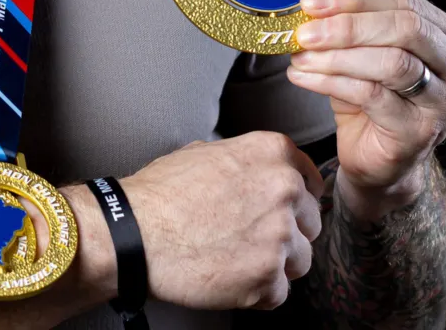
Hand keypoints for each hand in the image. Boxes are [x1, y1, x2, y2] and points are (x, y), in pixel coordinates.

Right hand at [120, 132, 323, 310]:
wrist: (135, 232)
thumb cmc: (161, 193)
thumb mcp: (204, 152)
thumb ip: (244, 161)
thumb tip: (257, 171)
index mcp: (271, 153)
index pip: (310, 180)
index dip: (294, 199)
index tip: (281, 210)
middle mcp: (284, 190)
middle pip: (309, 223)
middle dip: (286, 233)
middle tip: (248, 238)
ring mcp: (279, 236)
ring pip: (300, 259)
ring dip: (274, 264)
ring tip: (236, 260)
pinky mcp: (267, 277)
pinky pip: (278, 293)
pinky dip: (256, 292)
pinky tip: (227, 277)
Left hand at [288, 0, 445, 216]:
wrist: (379, 160)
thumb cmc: (374, 98)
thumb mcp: (368, 51)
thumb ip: (353, 23)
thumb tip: (312, 0)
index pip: (404, 1)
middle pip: (406, 28)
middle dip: (348, 25)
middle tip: (306, 29)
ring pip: (391, 63)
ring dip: (337, 55)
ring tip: (301, 55)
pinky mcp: (420, 132)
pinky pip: (372, 95)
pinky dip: (331, 81)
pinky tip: (303, 76)